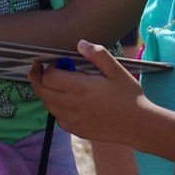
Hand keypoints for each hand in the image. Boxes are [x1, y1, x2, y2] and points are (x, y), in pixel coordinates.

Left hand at [28, 40, 148, 144]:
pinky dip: (56, 108)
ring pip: (47, 105)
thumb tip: (81, 43)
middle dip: (36, 78)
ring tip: (55, 84)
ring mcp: (73, 120)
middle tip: (38, 69)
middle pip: (41, 91)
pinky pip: (58, 119)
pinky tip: (67, 102)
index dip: (48, 68)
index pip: (48, 77)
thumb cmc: (129, 95)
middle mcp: (71, 105)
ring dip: (47, 93)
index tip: (57, 62)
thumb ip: (97, 55)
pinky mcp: (77, 130)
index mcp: (79, 87)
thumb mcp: (116, 70)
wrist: (138, 125)